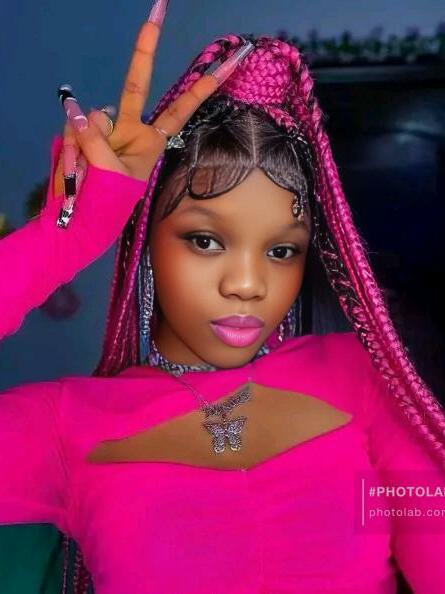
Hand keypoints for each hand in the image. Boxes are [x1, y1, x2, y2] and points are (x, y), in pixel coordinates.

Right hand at [54, 0, 253, 194]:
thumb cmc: (108, 203)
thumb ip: (97, 142)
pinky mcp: (82, 132)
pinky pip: (74, 127)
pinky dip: (70, 150)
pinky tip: (74, 171)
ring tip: (85, 177)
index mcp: (151, 141)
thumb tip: (79, 112)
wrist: (80, 220)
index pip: (180, 109)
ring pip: (94, 117)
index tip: (224, 67)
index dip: (200, 89)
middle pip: (136, 85)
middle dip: (144, 51)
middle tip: (156, 15)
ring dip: (84, 147)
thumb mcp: (111, 177)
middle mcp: (130, 129)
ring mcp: (106, 129)